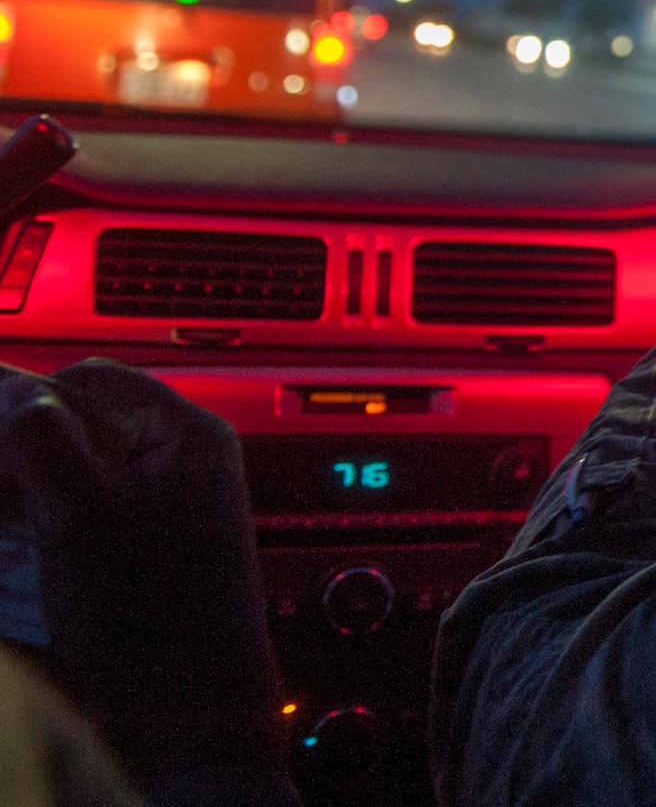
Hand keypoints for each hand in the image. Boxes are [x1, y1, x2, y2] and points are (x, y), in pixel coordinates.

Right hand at [0, 360, 287, 792]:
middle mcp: (182, 462)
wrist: (192, 719)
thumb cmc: (155, 619)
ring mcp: (163, 509)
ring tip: (5, 522)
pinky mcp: (141, 554)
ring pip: (70, 473)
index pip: (91, 379)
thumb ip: (42, 439)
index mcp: (186, 433)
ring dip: (20, 486)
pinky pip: (79, 515)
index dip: (24, 400)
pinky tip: (12, 541)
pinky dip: (37, 521)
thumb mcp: (79, 514)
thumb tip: (13, 386)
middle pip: (78, 425)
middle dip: (15, 448)